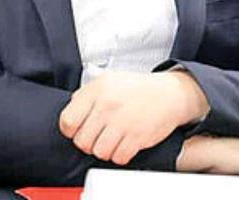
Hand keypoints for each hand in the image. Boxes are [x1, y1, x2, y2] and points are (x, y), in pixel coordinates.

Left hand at [59, 71, 208, 164]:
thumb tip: (71, 115)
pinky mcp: (137, 136)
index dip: (72, 130)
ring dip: (105, 150)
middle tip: (98, 136)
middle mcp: (108, 105)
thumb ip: (86, 96)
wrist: (170, 93)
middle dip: (89, 142)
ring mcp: (123, 121)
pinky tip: (125, 142)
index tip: (79, 129)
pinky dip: (120, 154)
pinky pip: (118, 157)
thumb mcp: (108, 80)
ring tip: (113, 139)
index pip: (68, 121)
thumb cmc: (138, 88)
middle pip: (82, 141)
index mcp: (98, 89)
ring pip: (99, 152)